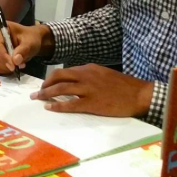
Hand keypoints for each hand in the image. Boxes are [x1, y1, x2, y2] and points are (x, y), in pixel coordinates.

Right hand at [0, 23, 53, 74]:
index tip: (13, 66)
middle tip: (17, 67)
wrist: (30, 40)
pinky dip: (1, 70)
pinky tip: (10, 68)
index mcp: (0, 28)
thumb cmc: (30, 38)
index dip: (3, 56)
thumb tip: (15, 61)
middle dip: (4, 64)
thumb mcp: (30, 42)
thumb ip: (23, 50)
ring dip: (3, 67)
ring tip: (16, 66)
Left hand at [32, 64, 153, 117]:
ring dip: (46, 94)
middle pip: (58, 76)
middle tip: (37, 92)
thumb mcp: (104, 74)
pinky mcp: (93, 103)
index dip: (52, 78)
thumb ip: (89, 75)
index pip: (65, 71)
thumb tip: (75, 80)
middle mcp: (86, 76)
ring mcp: (89, 89)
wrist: (140, 94)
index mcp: (89, 68)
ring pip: (61, 89)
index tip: (45, 84)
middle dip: (45, 84)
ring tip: (37, 99)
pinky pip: (70, 104)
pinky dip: (58, 106)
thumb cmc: (124, 86)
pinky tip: (49, 108)